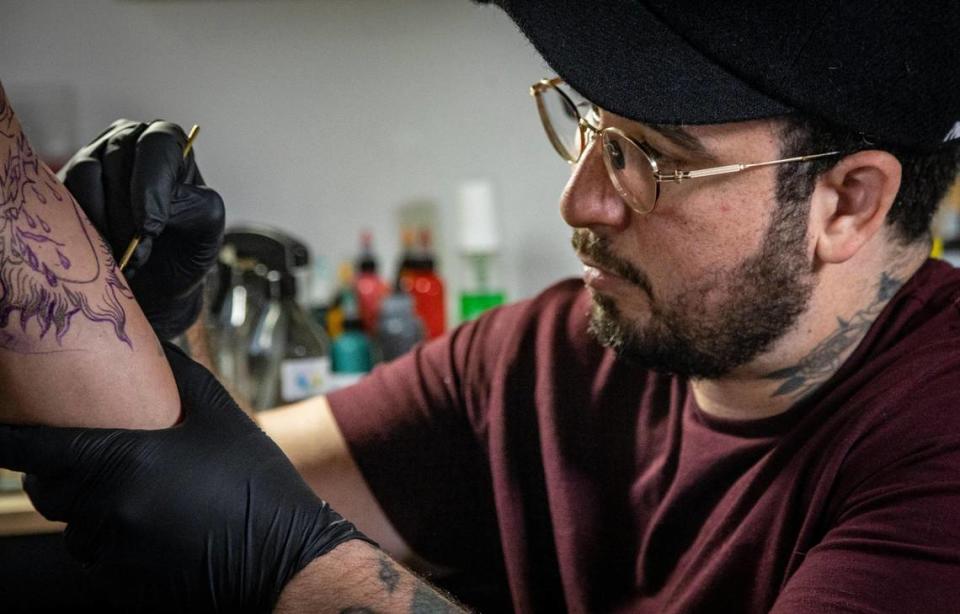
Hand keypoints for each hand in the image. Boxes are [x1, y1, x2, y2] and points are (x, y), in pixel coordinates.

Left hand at [0, 344, 372, 612]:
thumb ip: (180, 377)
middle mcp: (112, 511)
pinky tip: (159, 531)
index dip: (8, 439)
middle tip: (91, 459)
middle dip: (61, 474)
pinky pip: (101, 560)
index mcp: (129, 463)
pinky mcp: (125, 586)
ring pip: (75, 529)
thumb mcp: (224, 418)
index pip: (40, 450)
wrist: (286, 559)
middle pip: (53, 491)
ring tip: (143, 498)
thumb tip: (152, 342)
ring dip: (93, 512)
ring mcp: (116, 554)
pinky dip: (117, 543)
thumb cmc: (257, 486)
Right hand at [58, 120, 224, 338]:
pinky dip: (82, 224)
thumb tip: (169, 198)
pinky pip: (65, 193)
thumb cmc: (184, 248)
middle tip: (138, 253)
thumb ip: (199, 207)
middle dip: (128, 213)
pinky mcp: (66, 181)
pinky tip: (100, 250)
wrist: (154, 282)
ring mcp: (93, 156)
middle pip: (119, 158)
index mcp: (170, 144)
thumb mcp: (207, 230)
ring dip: (104, 220)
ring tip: (122, 256)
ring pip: (88, 173)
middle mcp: (129, 139)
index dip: (152, 186)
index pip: (158, 144)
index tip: (150, 228)